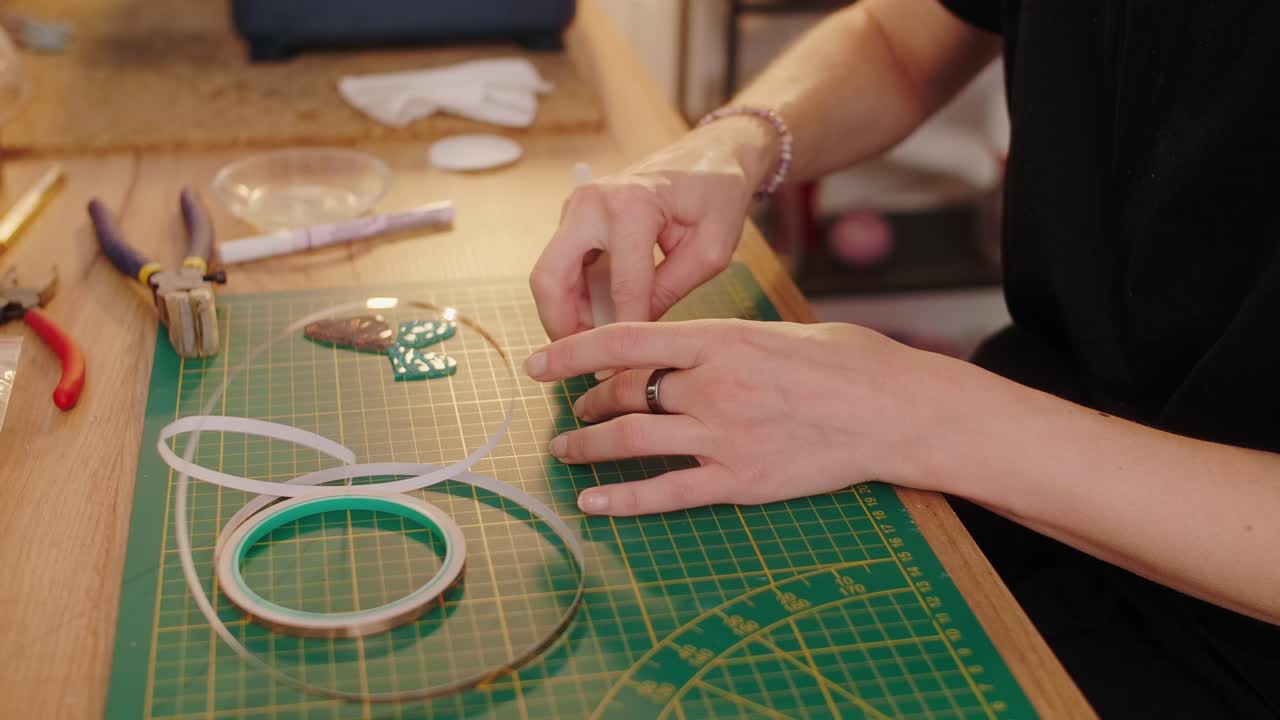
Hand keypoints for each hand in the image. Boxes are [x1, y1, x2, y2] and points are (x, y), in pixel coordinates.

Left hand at [523, 319, 973, 514]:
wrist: (895, 411)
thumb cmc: (847, 362)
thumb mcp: (778, 332)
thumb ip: (724, 343)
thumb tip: (685, 351)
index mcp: (721, 340)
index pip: (626, 340)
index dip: (573, 352)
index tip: (540, 363)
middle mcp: (712, 387)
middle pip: (624, 392)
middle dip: (589, 399)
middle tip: (575, 406)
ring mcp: (723, 437)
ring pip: (631, 441)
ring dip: (588, 445)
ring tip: (565, 449)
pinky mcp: (740, 482)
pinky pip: (667, 493)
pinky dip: (622, 500)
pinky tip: (593, 503)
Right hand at [529, 118, 777, 339]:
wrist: (708, 155)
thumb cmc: (716, 197)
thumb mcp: (709, 251)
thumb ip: (669, 292)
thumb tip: (634, 335)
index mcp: (632, 206)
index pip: (621, 287)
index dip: (621, 335)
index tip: (621, 374)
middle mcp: (592, 202)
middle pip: (550, 278)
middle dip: (562, 326)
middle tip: (585, 361)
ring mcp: (576, 206)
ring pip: (549, 275)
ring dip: (566, 313)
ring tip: (597, 345)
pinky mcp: (574, 216)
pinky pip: (561, 266)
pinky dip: (574, 296)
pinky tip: (600, 318)